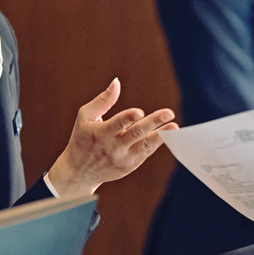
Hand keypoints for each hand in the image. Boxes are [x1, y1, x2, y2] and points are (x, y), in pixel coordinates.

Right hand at [47, 78, 177, 198]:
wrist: (79, 172)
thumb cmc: (82, 139)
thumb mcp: (86, 117)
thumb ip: (103, 100)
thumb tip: (117, 82)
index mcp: (101, 134)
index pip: (116, 125)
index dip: (128, 118)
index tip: (139, 112)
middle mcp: (113, 147)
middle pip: (136, 134)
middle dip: (153, 122)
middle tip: (169, 113)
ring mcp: (123, 158)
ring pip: (145, 146)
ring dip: (161, 136)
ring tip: (174, 126)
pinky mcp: (131, 165)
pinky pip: (147, 152)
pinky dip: (157, 143)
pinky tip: (167, 133)